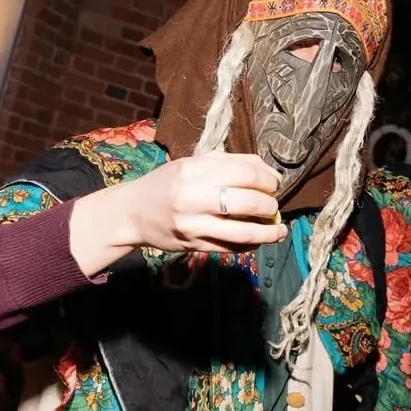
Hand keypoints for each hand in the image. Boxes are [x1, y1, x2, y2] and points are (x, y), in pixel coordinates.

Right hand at [69, 153, 284, 275]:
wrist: (132, 213)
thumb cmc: (166, 184)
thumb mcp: (191, 164)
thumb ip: (227, 163)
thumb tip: (266, 169)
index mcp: (194, 170)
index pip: (246, 172)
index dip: (268, 178)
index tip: (275, 183)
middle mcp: (193, 197)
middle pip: (249, 202)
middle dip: (270, 204)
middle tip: (273, 204)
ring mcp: (194, 224)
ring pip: (245, 231)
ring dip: (269, 232)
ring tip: (278, 229)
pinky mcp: (195, 245)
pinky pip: (232, 247)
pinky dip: (251, 245)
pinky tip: (259, 240)